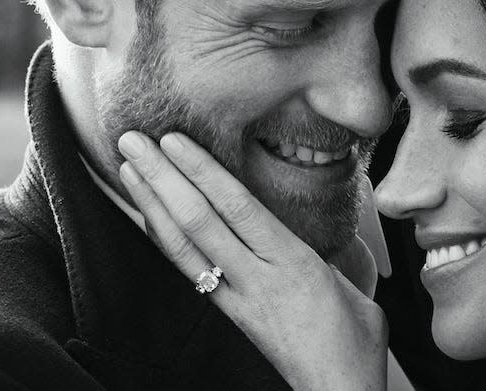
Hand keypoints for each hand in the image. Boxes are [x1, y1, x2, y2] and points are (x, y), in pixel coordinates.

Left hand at [117, 131, 388, 390]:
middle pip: (199, 221)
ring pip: (185, 246)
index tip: (175, 141)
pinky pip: (190, 271)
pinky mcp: (230, 315)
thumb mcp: (356, 287)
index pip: (238, 208)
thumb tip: (323, 228)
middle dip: (163, 178)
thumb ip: (334, 253)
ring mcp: (238, 298)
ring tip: (128, 169)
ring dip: (152, 205)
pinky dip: (165, 240)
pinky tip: (150, 217)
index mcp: (294, 263)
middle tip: (133, 141)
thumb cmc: (355, 344)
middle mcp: (258, 277)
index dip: (203, 172)